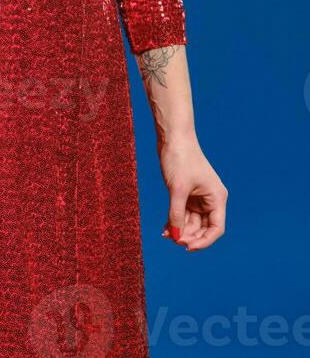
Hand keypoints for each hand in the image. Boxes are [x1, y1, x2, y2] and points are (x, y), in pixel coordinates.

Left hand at [159, 135, 227, 251]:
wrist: (172, 136)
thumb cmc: (180, 158)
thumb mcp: (177, 189)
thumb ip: (176, 214)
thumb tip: (175, 237)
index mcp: (217, 197)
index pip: (216, 228)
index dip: (204, 241)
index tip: (187, 247)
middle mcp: (211, 198)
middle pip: (203, 227)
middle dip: (189, 235)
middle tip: (172, 239)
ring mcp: (199, 196)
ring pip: (192, 221)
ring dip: (180, 229)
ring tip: (165, 234)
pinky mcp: (187, 192)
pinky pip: (184, 212)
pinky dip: (175, 220)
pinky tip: (165, 228)